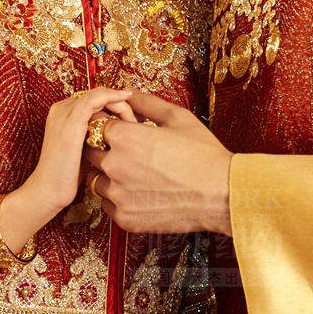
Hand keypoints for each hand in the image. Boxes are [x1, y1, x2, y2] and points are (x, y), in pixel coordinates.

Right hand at [14, 87, 135, 221]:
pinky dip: (113, 99)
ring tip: (134, 121)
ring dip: (121, 104)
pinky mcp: (71, 120)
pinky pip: (95, 99)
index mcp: (62, 113)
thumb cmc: (67, 175)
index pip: (94, 100)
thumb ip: (96, 135)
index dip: (115, 106)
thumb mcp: (84, 149)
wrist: (47, 190)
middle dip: (121, 104)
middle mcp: (62, 108)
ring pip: (99, 94)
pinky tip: (127, 111)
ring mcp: (65, 112)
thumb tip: (121, 131)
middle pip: (98, 95)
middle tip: (137, 121)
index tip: (133, 119)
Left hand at [86, 90, 234, 235]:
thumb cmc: (203, 154)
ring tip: (137, 175)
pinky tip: (140, 193)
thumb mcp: (178, 118)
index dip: (111, 128)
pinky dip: (118, 199)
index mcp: (124, 137)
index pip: (97, 126)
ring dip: (109, 176)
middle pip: (91, 153)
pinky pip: (107, 205)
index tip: (125, 132)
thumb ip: (147, 103)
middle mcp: (115, 166)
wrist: (221, 194)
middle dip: (106, 150)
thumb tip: (129, 95)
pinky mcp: (125, 218)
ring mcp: (118, 194)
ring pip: (96, 180)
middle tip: (132, 154)